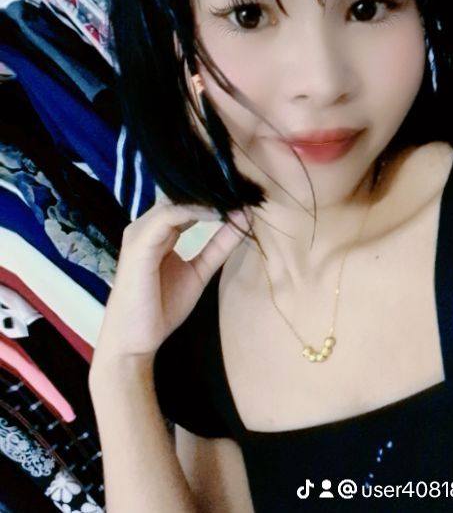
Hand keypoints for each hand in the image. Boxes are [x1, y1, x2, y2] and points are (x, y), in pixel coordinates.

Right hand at [91, 200, 251, 365]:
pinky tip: (217, 212)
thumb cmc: (161, 306)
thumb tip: (242, 220)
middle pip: (180, 195)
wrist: (135, 339)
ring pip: (174, 201)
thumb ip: (219, 246)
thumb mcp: (200, 271)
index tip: (244, 192)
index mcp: (159, 230)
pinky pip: (167, 217)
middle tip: (243, 186)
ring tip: (234, 195)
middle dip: (212, 189)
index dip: (214, 195)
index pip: (187, 201)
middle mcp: (148, 225)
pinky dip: (193, 211)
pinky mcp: (139, 244)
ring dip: (205, 197)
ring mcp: (141, 232)